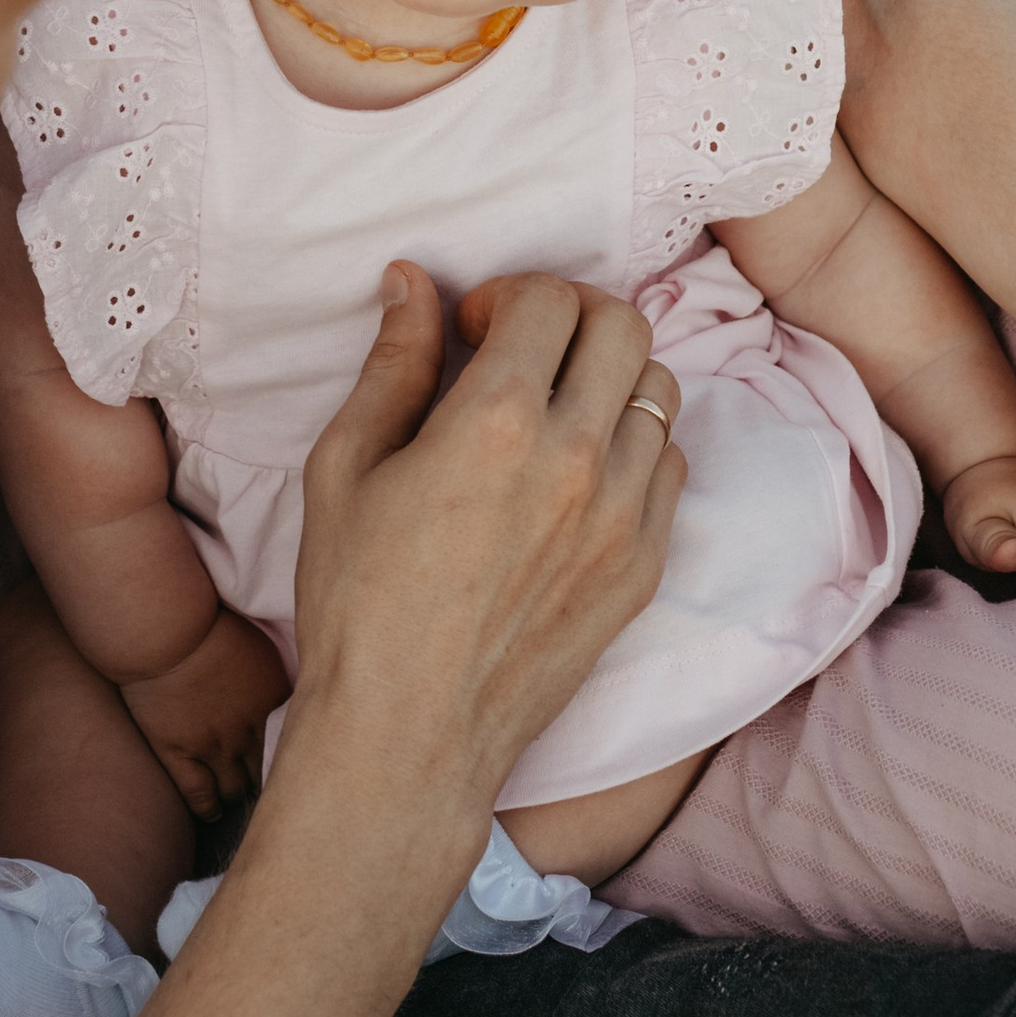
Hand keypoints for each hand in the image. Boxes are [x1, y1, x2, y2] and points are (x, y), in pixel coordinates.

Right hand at [121, 608, 289, 821]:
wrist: (165, 631)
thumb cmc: (207, 622)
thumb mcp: (258, 643)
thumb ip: (273, 674)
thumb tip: (287, 691)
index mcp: (273, 698)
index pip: (295, 738)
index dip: (293, 751)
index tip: (293, 758)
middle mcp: (250, 728)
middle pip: (269, 768)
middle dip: (272, 780)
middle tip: (272, 789)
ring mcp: (215, 745)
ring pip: (236, 787)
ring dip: (240, 794)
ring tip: (240, 800)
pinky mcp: (180, 754)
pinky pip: (200, 794)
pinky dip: (209, 808)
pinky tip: (214, 814)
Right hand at [289, 262, 683, 813]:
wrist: (409, 735)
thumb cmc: (356, 604)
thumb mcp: (344, 469)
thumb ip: (391, 365)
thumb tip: (413, 281)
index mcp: (494, 423)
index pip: (548, 300)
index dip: (505, 296)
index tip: (471, 331)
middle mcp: (577, 459)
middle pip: (622, 325)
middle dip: (570, 314)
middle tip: (523, 347)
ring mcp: (624, 518)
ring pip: (658, 391)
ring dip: (607, 378)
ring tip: (553, 410)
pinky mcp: (644, 567)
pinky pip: (671, 466)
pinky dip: (635, 447)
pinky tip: (580, 473)